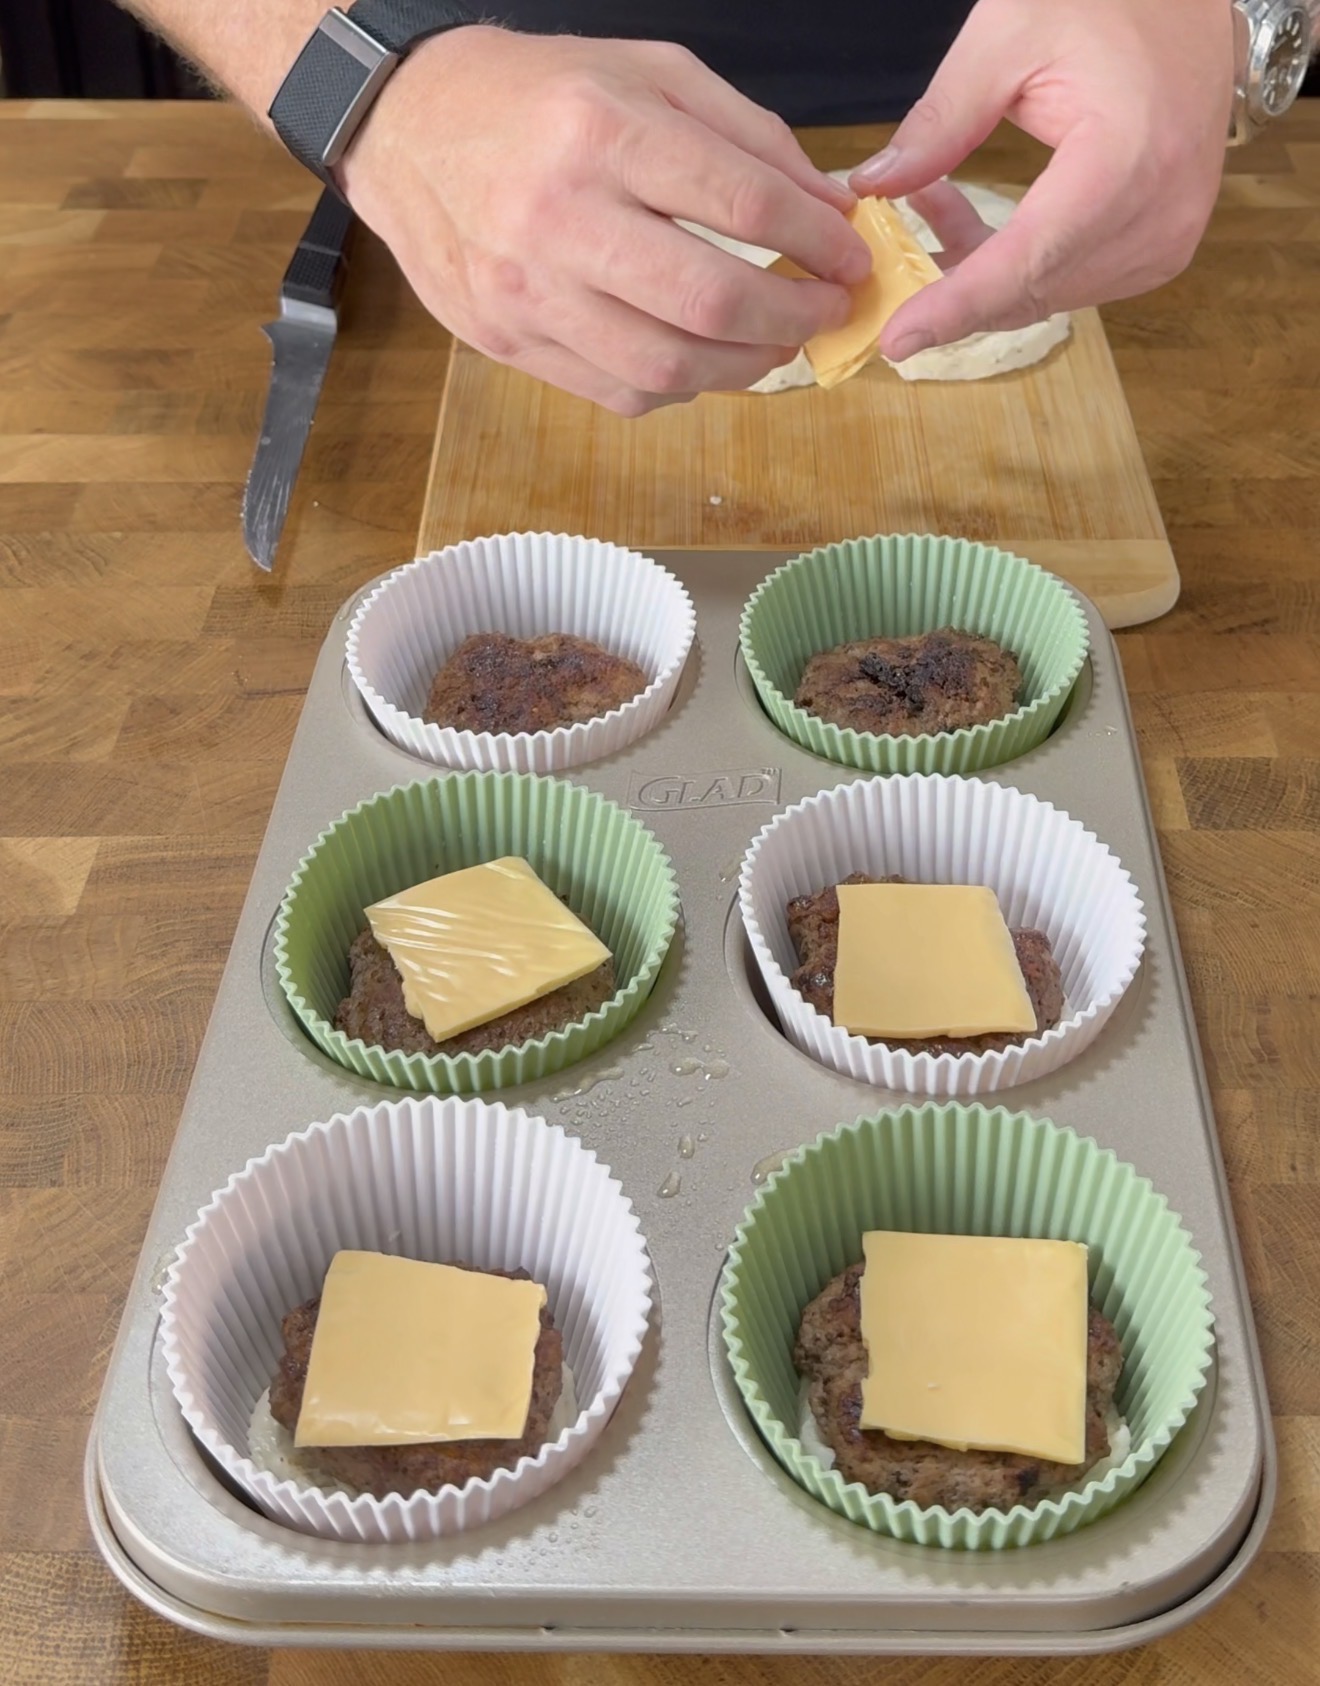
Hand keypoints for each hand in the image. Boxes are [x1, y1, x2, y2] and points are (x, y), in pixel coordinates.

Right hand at [339, 27, 871, 414]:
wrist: (404, 130)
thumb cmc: (536, 97)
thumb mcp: (646, 73)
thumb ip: (745, 138)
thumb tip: (830, 208)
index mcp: (601, 131)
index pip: (742, 203)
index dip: (817, 241)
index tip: (850, 256)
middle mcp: (559, 217)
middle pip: (709, 302)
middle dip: (793, 316)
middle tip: (825, 310)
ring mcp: (527, 291)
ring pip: (667, 365)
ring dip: (745, 367)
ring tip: (775, 343)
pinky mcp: (508, 341)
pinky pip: (619, 392)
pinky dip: (680, 385)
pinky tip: (701, 357)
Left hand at [847, 0, 1234, 360]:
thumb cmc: (1109, 1)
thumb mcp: (1008, 37)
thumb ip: (941, 120)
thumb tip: (874, 188)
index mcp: (1126, 160)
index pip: (1026, 262)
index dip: (956, 307)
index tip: (896, 338)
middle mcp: (1159, 217)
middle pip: (1034, 291)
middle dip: (955, 294)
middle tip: (885, 266)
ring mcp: (1168, 239)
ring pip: (1047, 295)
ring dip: (982, 275)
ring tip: (931, 204)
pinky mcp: (1163, 247)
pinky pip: (1072, 281)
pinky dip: (1018, 268)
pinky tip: (980, 225)